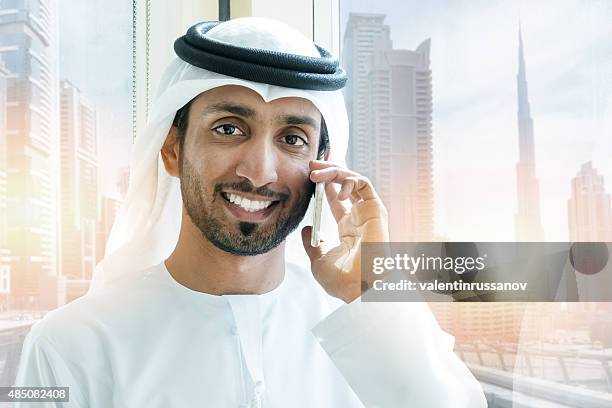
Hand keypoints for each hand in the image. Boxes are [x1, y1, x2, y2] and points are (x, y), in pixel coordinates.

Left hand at [301, 160, 388, 302]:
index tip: (309, 177)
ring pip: (354, 180)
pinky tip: (336, 189)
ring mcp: (369, 212)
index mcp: (349, 229)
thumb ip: (312, 244)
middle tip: (311, 165)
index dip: (324, 186)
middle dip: (328, 172)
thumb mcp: (319, 260)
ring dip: (335, 172)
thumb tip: (305, 230)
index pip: (337, 200)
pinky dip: (349, 180)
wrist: (358, 287)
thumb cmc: (342, 280)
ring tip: (316, 173)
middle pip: (345, 185)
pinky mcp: (376, 209)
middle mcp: (360, 218)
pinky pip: (364, 184)